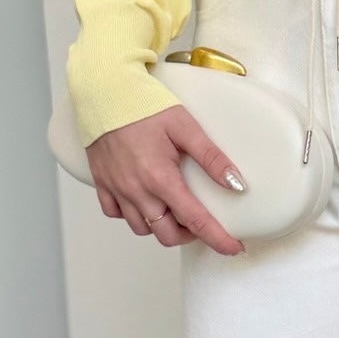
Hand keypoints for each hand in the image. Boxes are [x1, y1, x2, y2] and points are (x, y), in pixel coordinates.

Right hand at [85, 105, 244, 255]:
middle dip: (188, 235)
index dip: (217, 238)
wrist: (103, 90)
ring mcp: (116, 189)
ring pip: (141, 228)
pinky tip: (144, 200)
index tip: (233, 247)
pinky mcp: (101, 183)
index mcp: (160, 178)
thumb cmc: (143, 104)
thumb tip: (237, 184)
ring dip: (161, 225)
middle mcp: (136, 190)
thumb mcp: (186, 127)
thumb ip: (212, 158)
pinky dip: (132, 214)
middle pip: (166, 235)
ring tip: (173, 207)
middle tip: (200, 219)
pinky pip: (116, 214)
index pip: (195, 221)